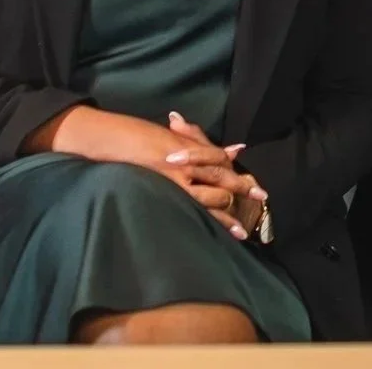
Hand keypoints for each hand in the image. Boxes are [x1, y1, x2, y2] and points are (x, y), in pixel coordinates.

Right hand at [38, 107, 260, 238]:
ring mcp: (178, 174)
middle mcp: (188, 159)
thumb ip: (198, 142)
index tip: (255, 188)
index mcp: (189, 147)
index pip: (220, 161)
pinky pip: (190, 205)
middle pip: (222, 177)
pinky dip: (205, 219)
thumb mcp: (170, 138)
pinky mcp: (165, 186)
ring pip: (211, 195)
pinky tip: (215, 233)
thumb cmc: (137, 139)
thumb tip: (232, 149)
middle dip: (242, 190)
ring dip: (226, 214)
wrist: (111, 138)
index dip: (237, 175)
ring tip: (240, 232)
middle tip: (260, 202)